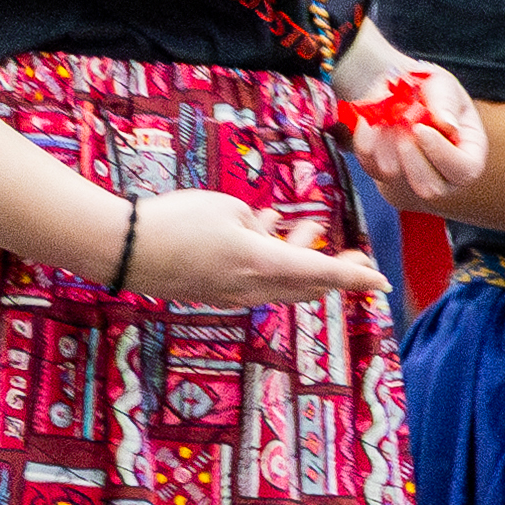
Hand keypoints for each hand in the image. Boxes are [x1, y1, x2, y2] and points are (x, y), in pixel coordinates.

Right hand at [120, 186, 380, 308]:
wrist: (120, 248)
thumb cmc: (175, 221)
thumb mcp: (228, 208)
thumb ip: (258, 225)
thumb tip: (267, 234)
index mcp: (264, 265)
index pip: (325, 274)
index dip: (358, 277)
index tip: (384, 280)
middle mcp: (253, 288)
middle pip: (311, 286)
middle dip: (337, 269)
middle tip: (355, 252)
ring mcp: (231, 296)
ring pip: (285, 284)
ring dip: (301, 259)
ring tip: (307, 225)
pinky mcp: (212, 294)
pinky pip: (257, 282)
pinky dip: (272, 262)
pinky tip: (265, 231)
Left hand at [342, 68, 487, 205]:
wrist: (399, 94)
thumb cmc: (429, 90)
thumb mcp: (443, 84)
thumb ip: (445, 100)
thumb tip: (447, 124)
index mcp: (470, 155)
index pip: (464, 170)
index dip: (440, 153)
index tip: (419, 128)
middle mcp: (445, 177)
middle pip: (430, 187)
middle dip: (409, 154)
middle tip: (401, 123)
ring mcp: (413, 181)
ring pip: (395, 179)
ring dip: (385, 146)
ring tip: (387, 119)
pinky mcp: (383, 176)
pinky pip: (370, 167)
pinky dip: (366, 142)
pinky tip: (372, 122)